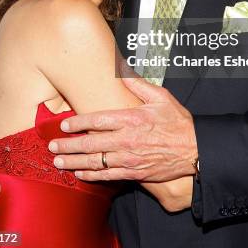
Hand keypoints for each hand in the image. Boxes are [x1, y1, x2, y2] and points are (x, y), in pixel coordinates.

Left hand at [49, 77, 197, 181]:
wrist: (195, 149)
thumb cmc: (177, 121)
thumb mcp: (161, 96)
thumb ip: (138, 84)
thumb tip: (122, 70)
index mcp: (132, 119)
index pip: (98, 120)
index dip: (78, 123)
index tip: (64, 125)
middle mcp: (127, 140)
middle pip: (91, 143)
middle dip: (68, 145)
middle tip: (52, 146)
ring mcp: (129, 159)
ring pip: (95, 162)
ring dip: (74, 162)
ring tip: (58, 161)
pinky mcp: (134, 173)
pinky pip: (108, 176)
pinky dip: (91, 176)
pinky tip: (79, 174)